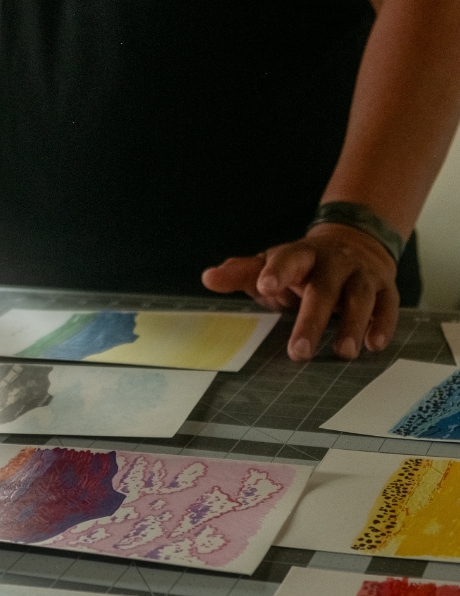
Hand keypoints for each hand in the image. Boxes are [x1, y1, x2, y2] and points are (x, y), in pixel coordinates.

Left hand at [201, 223, 399, 361]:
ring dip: (352, 325)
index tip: (264, 286)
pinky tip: (374, 345)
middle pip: (324, 289)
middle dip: (312, 320)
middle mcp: (333, 262)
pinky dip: (383, 325)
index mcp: (300, 255)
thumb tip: (208, 278)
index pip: (287, 260)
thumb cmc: (301, 265)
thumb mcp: (271, 265)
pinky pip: (388, 306)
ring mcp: (361, 274)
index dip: (276, 272)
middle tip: (298, 352)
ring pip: (360, 297)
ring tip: (343, 353)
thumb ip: (242, 273)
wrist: (354, 242)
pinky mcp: (386, 288)